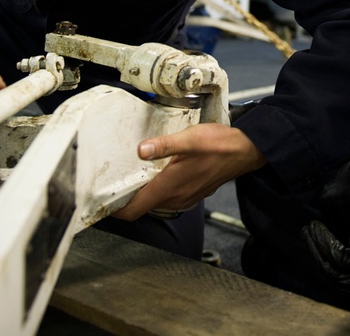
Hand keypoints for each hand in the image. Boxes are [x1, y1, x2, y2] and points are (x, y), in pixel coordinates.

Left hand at [112, 122, 266, 221]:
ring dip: (142, 192)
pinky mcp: (192, 192)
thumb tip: (141, 150)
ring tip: (131, 174)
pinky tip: (157, 171)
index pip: (134, 210)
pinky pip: (167, 196)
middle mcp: (175, 197)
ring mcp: (185, 197)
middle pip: (141, 206)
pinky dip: (156, 188)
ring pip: (154, 201)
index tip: (101, 200)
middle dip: (125, 198)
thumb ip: (164, 145)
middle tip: (111, 181)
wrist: (247, 151)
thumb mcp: (191, 139)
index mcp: (170, 187)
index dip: (115, 209)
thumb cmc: (221, 145)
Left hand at [303, 196, 349, 290]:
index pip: (344, 259)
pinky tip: (321, 250)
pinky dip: (328, 267)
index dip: (325, 244)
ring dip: (320, 260)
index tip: (315, 225)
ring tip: (310, 238)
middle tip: (307, 230)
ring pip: (337, 281)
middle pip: (336, 274)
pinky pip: (343, 281)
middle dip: (317, 252)